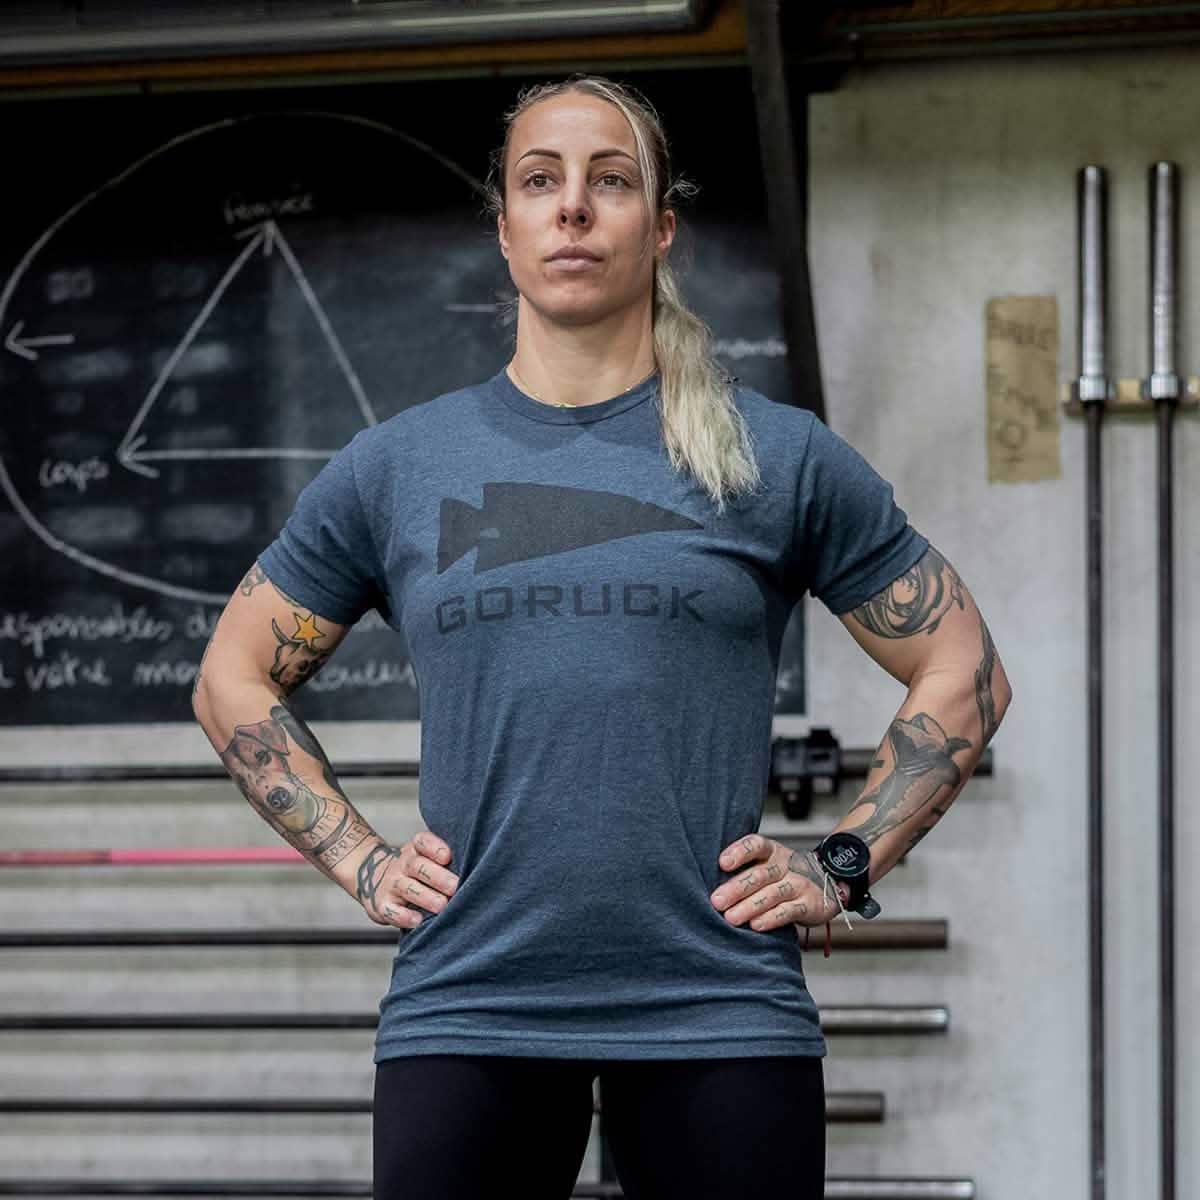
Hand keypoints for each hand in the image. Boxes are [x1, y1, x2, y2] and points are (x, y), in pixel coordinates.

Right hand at [355, 830, 459, 928]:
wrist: (374, 879)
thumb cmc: (417, 871)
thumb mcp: (427, 858)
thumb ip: (447, 862)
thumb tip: (478, 869)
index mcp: (416, 850)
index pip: (422, 842)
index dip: (434, 847)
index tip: (447, 856)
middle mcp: (403, 865)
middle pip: (418, 866)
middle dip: (438, 877)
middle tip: (454, 887)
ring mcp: (392, 884)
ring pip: (407, 888)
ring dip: (425, 897)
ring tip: (442, 905)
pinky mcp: (382, 905)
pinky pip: (390, 910)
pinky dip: (403, 916)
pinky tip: (418, 920)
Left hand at [710, 834, 845, 930]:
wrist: (828, 883)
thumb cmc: (783, 876)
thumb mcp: (766, 865)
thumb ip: (743, 871)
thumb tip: (706, 884)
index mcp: (771, 851)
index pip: (755, 845)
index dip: (739, 852)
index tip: (722, 863)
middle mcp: (785, 865)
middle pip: (759, 873)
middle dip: (736, 888)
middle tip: (716, 901)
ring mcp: (799, 884)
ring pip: (772, 893)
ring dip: (750, 906)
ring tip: (731, 918)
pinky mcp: (809, 904)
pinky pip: (789, 910)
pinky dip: (772, 918)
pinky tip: (757, 925)